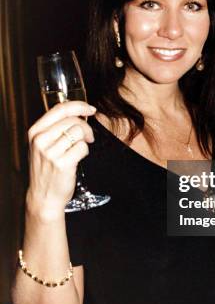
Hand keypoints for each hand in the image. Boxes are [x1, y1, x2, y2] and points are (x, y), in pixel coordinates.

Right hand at [26, 101, 95, 219]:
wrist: (43, 196)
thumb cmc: (46, 169)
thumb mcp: (43, 145)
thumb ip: (55, 128)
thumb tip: (79, 113)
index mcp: (35, 132)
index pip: (60, 109)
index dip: (79, 106)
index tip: (90, 109)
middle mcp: (41, 140)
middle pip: (73, 120)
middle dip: (86, 126)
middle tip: (88, 136)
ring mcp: (50, 152)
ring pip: (79, 132)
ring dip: (86, 139)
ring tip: (81, 147)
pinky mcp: (62, 164)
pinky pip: (83, 147)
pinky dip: (85, 151)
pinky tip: (78, 158)